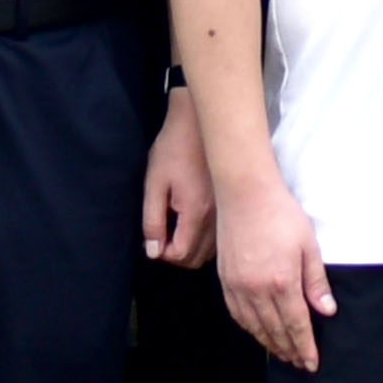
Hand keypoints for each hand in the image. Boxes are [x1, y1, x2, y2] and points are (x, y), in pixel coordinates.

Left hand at [139, 103, 214, 269]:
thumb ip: (153, 220)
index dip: (163, 253)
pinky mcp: (229, 206)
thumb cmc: (174, 149)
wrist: (200, 123)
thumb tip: (154, 252)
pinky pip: (218, 238)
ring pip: (210, 252)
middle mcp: (216, 219)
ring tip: (176, 227)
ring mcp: (226, 213)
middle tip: (162, 234)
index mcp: (196, 214)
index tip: (153, 238)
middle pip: (197, 259)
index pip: (181, 255)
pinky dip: (204, 239)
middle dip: (176, 254)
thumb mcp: (155, 184)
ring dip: (191, 248)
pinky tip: (192, 221)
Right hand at [216, 164, 335, 373]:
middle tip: (300, 365)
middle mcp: (257, 290)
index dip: (305, 347)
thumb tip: (327, 312)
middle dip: (290, 350)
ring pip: (255, 327)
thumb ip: (316, 283)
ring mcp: (238, 287)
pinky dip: (250, 328)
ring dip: (270, 344)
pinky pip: (237, 314)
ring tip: (283, 354)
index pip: (296, 325)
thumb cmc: (281, 215)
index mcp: (282, 282)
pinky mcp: (226, 280)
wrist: (245, 194)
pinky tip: (258, 333)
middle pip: (275, 331)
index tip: (312, 363)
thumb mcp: (308, 246)